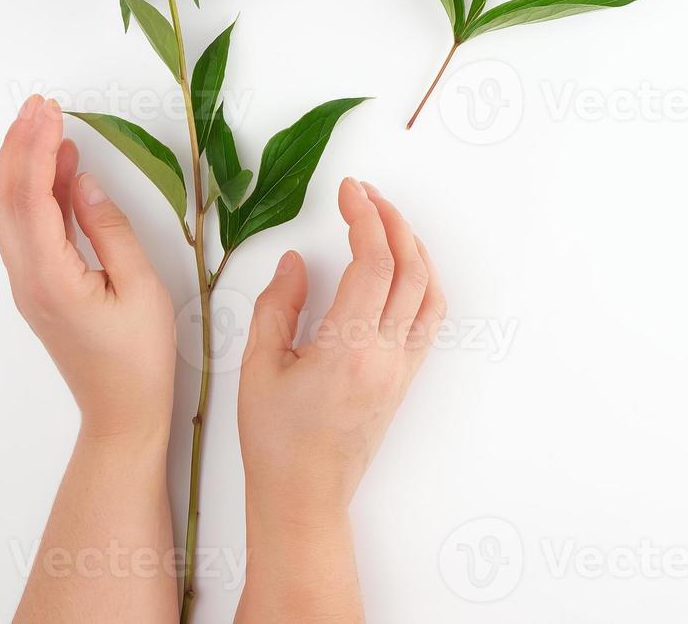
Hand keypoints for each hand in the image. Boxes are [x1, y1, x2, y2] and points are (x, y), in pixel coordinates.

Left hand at [0, 94, 176, 444]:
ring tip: (45, 123)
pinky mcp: (36, 285)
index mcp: (50, 278)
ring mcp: (26, 283)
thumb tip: (80, 180)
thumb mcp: (141, 288)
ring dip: (20, 164)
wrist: (121, 413)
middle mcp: (26, 278)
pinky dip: (34, 191)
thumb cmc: (139, 359)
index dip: (35, 147)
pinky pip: (24, 227)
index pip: (30, 198)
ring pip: (8, 211)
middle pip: (5, 198)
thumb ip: (108, 228)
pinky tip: (57, 168)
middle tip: (40, 104)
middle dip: (18, 144)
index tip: (49, 110)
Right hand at [238, 176, 446, 525]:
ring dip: (413, 248)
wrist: (304, 497)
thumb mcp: (257, 367)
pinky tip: (402, 268)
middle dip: (392, 221)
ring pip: (429, 292)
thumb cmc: (275, 439)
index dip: (364, 217)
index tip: (348, 190)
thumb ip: (278, 307)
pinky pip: (429, 318)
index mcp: (349, 349)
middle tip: (365, 194)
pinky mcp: (403, 379)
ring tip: (387, 221)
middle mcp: (386, 356)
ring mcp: (401, 368)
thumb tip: (298, 264)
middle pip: (410, 269)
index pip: (374, 263)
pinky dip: (422, 281)